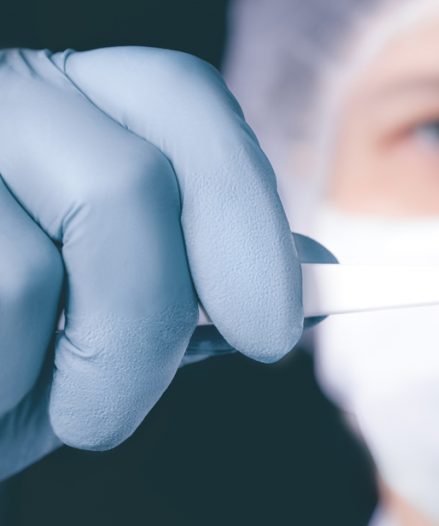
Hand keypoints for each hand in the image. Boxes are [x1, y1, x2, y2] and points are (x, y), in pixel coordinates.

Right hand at [0, 47, 302, 478]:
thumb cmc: (6, 351)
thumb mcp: (101, 310)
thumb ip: (187, 279)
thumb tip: (307, 272)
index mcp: (72, 102)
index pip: (181, 98)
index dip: (242, 211)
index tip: (270, 333)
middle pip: (129, 185)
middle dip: (147, 326)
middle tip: (108, 412)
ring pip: (28, 275)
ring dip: (38, 381)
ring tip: (4, 389)